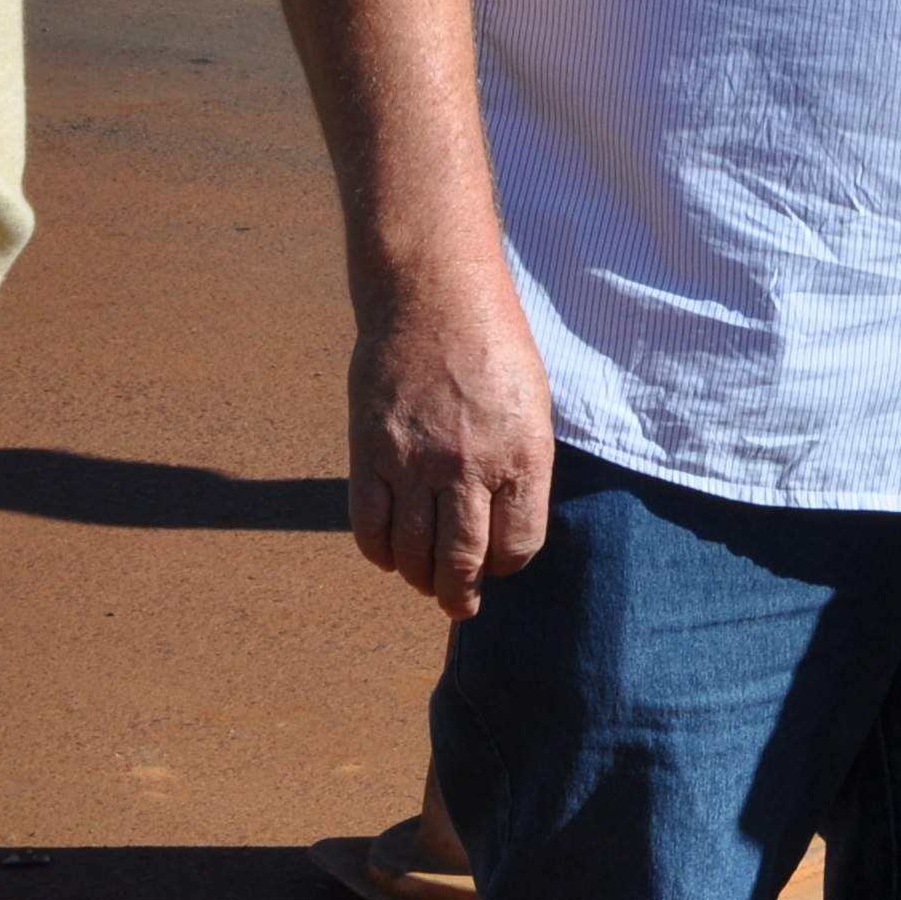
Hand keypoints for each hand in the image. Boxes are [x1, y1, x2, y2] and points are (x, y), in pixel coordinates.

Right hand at [348, 268, 552, 618]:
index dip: (509, 565)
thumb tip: (506, 527)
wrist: (433, 295)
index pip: (518, 546)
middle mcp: (469, 465)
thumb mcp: (533, 405)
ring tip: (426, 580)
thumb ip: (521, 467)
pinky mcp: (369, 451)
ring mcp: (414, 461)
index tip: (500, 563)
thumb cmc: (494, 348)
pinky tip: (390, 553)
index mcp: (522, 454)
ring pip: (411, 554)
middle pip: (462, 563)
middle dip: (461, 596)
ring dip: (420, 579)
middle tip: (460, 604)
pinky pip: (367, 526)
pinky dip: (379, 552)